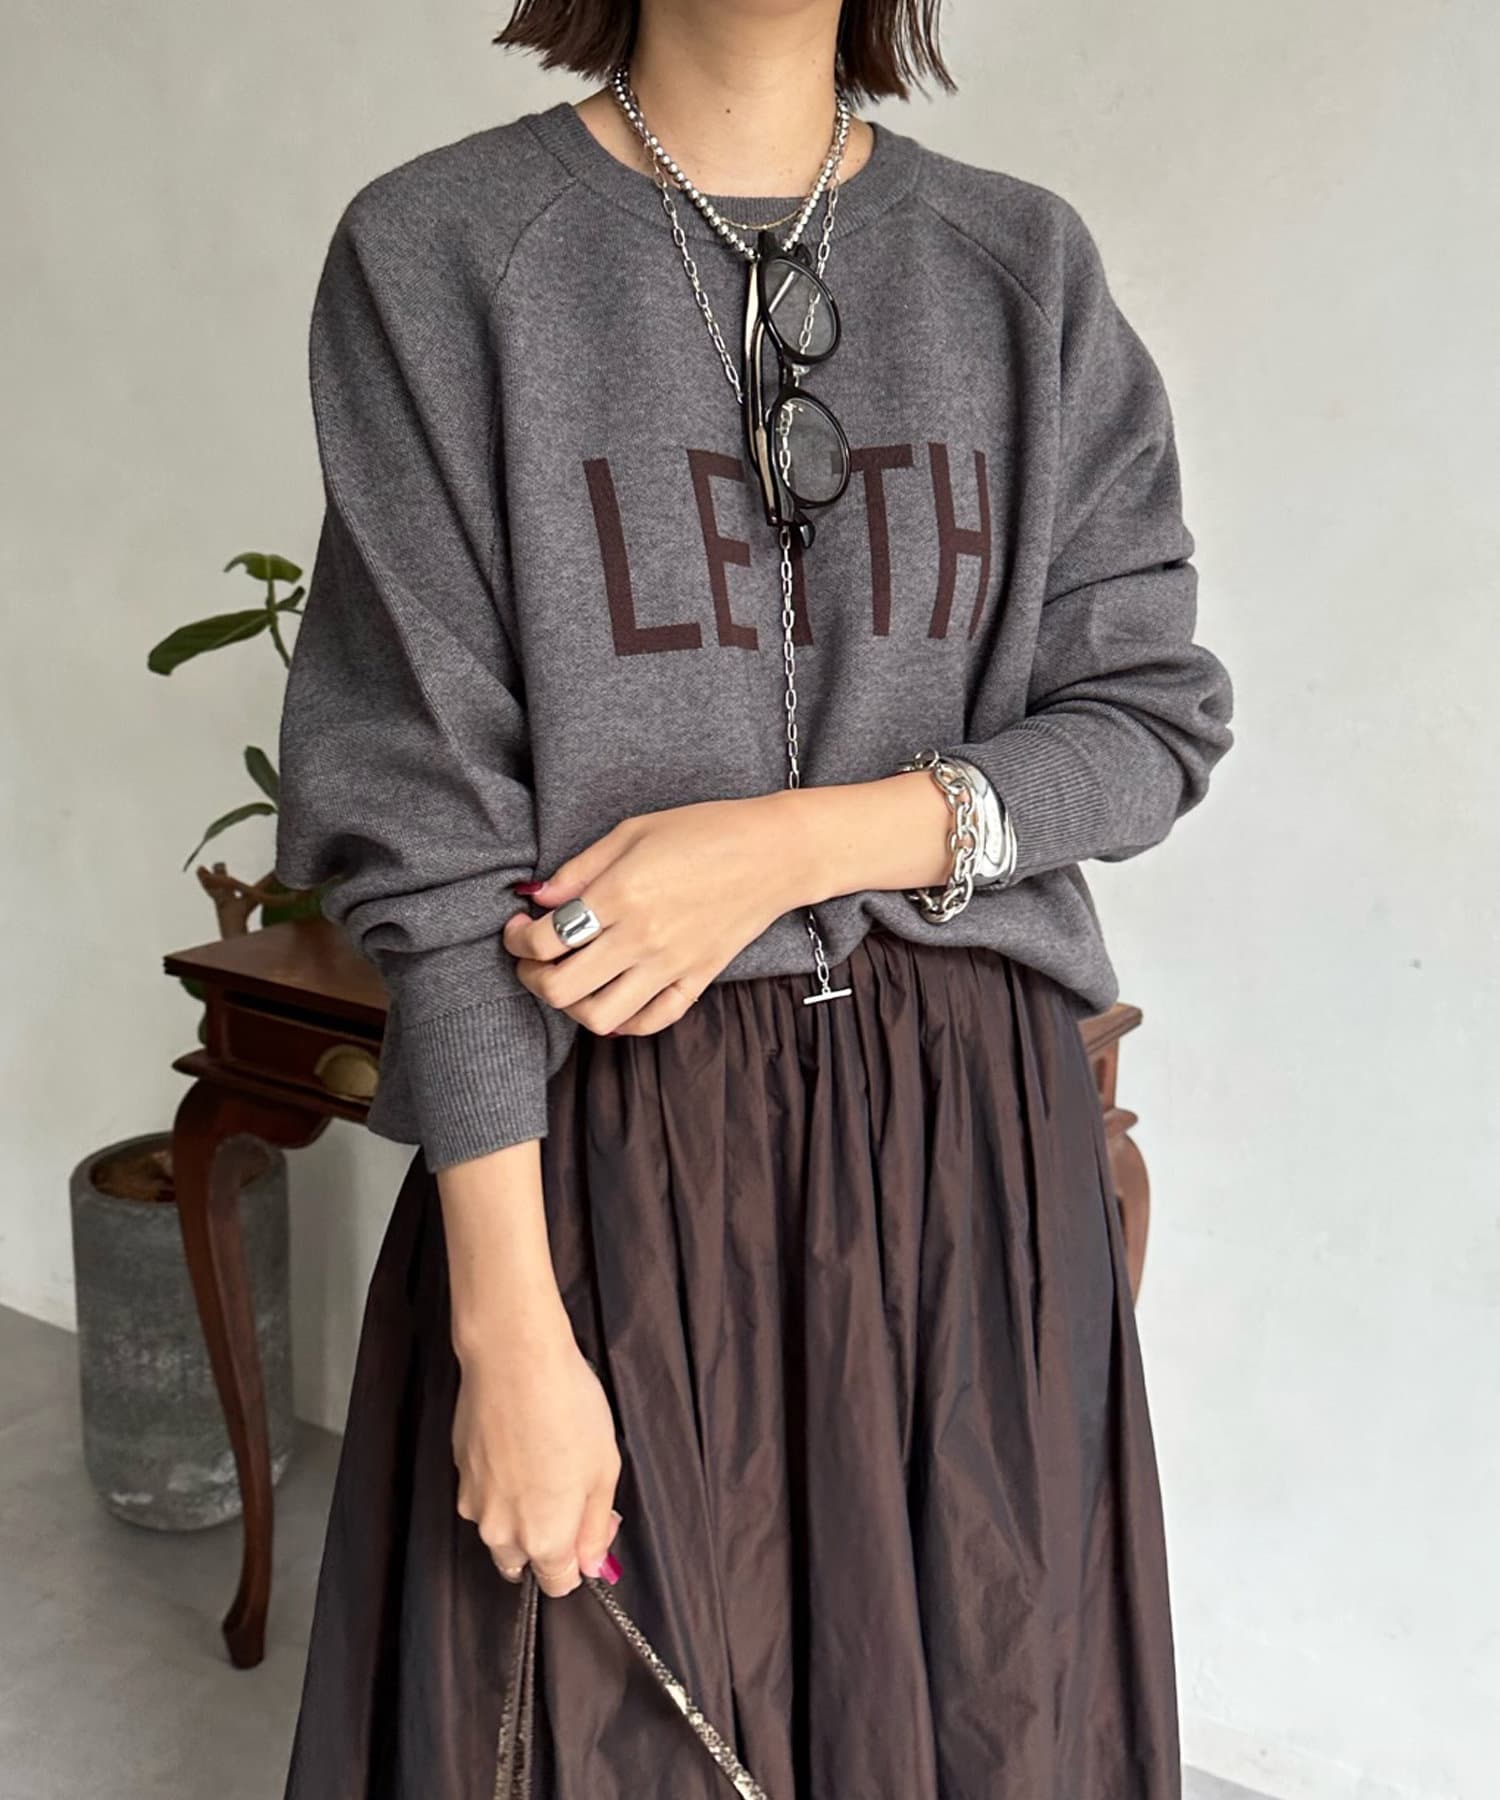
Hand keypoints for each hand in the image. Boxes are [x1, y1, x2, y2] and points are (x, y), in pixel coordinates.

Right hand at [452, 1313, 622, 1597]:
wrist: (513, 1359)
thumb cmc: (568, 1410)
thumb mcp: (604, 1470)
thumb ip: (596, 1525)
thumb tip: (591, 1563)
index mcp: (542, 1539)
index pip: (558, 1584)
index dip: (579, 1560)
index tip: (591, 1526)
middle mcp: (501, 1532)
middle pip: (523, 1561)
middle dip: (546, 1540)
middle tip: (569, 1490)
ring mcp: (473, 1502)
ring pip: (501, 1527)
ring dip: (521, 1510)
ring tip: (542, 1457)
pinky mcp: (458, 1470)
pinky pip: (484, 1494)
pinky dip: (501, 1482)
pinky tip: (519, 1442)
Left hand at [502, 792, 806, 1036]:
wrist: (774, 853)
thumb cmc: (704, 831)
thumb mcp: (632, 831)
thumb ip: (580, 869)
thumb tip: (538, 898)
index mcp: (620, 894)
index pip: (544, 939)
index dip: (516, 938)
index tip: (519, 925)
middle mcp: (641, 938)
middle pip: (561, 989)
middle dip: (531, 976)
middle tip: (532, 957)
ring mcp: (670, 966)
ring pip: (599, 1018)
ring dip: (571, 1005)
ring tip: (570, 978)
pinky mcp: (696, 981)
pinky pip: (649, 1022)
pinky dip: (622, 1020)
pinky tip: (612, 995)